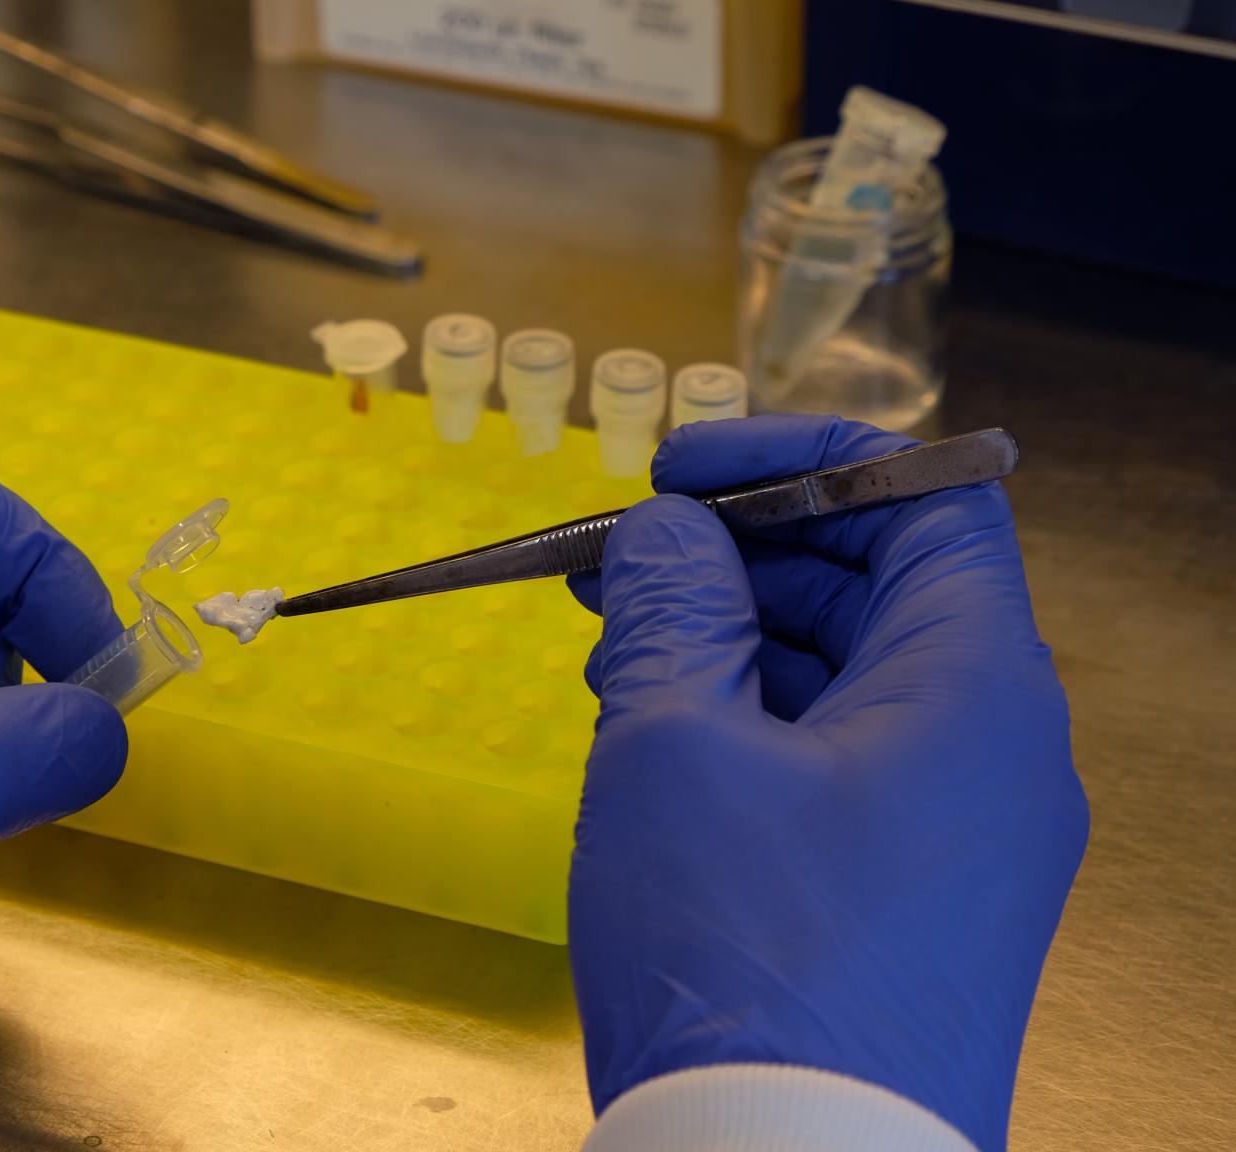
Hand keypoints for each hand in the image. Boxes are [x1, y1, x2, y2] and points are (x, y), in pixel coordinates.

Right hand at [565, 416, 1086, 1151]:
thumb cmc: (746, 953)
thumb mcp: (675, 744)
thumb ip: (668, 607)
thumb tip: (665, 535)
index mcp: (976, 686)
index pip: (924, 501)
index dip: (799, 461)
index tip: (682, 469)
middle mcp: (995, 753)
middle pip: (881, 590)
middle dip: (738, 559)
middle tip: (617, 564)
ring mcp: (961, 836)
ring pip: (848, 684)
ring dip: (729, 647)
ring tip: (611, 656)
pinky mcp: (912, 901)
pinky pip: (840, 770)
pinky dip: (748, 732)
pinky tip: (652, 742)